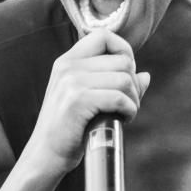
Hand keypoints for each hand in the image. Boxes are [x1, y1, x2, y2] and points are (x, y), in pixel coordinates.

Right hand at [28, 28, 149, 176]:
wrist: (45, 155)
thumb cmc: (69, 128)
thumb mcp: (88, 98)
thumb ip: (114, 83)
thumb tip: (145, 76)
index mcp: (67, 60)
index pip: (104, 36)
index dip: (124, 50)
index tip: (127, 74)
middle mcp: (68, 66)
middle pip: (122, 60)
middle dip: (133, 84)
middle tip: (128, 103)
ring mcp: (71, 82)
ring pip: (125, 79)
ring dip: (134, 99)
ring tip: (125, 113)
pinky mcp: (77, 101)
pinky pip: (120, 98)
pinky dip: (130, 110)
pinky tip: (123, 119)